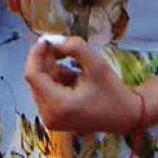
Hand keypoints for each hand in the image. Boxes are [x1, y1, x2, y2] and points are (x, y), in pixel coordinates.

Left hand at [24, 35, 141, 134]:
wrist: (125, 117)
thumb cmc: (112, 92)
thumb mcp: (96, 64)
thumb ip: (74, 47)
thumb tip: (51, 39)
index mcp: (58, 106)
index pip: (33, 75)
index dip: (36, 54)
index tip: (47, 39)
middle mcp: (49, 115)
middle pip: (36, 78)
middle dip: (47, 60)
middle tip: (64, 48)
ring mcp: (50, 118)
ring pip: (41, 83)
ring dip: (54, 70)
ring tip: (77, 70)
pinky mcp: (53, 117)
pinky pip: (47, 91)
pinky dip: (57, 80)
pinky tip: (75, 80)